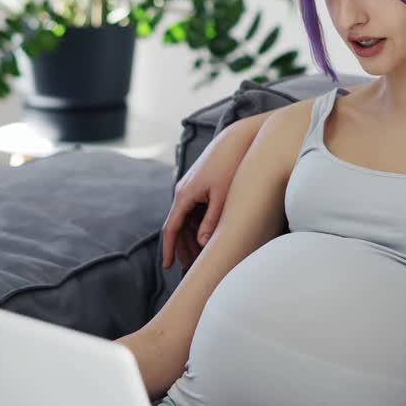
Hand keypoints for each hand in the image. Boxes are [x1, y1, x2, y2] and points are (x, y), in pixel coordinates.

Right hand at [161, 118, 256, 268]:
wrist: (238, 138)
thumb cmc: (231, 164)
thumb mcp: (223, 196)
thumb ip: (212, 221)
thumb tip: (203, 243)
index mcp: (185, 195)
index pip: (172, 228)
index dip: (169, 248)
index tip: (167, 266)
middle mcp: (184, 191)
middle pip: (178, 226)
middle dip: (182, 247)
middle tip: (189, 267)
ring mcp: (192, 187)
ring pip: (187, 219)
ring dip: (191, 237)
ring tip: (200, 256)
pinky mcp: (202, 185)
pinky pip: (195, 210)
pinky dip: (199, 225)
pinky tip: (208, 236)